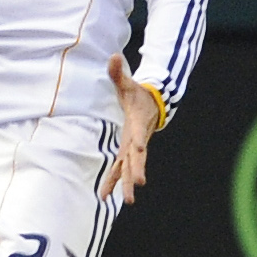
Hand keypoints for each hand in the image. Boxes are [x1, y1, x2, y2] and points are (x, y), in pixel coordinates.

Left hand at [103, 54, 160, 204]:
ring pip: (129, 168)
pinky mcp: (128, 151)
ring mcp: (133, 146)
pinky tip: (105, 196)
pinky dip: (114, 181)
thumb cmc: (137, 93)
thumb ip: (118, 72)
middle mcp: (137, 138)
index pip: (139, 133)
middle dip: (136, 170)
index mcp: (137, 122)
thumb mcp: (127, 83)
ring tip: (127, 200)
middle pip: (137, 157)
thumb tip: (113, 56)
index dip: (139, 141)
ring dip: (126, 184)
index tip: (140, 150)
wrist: (151, 103)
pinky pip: (120, 169)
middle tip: (137, 184)